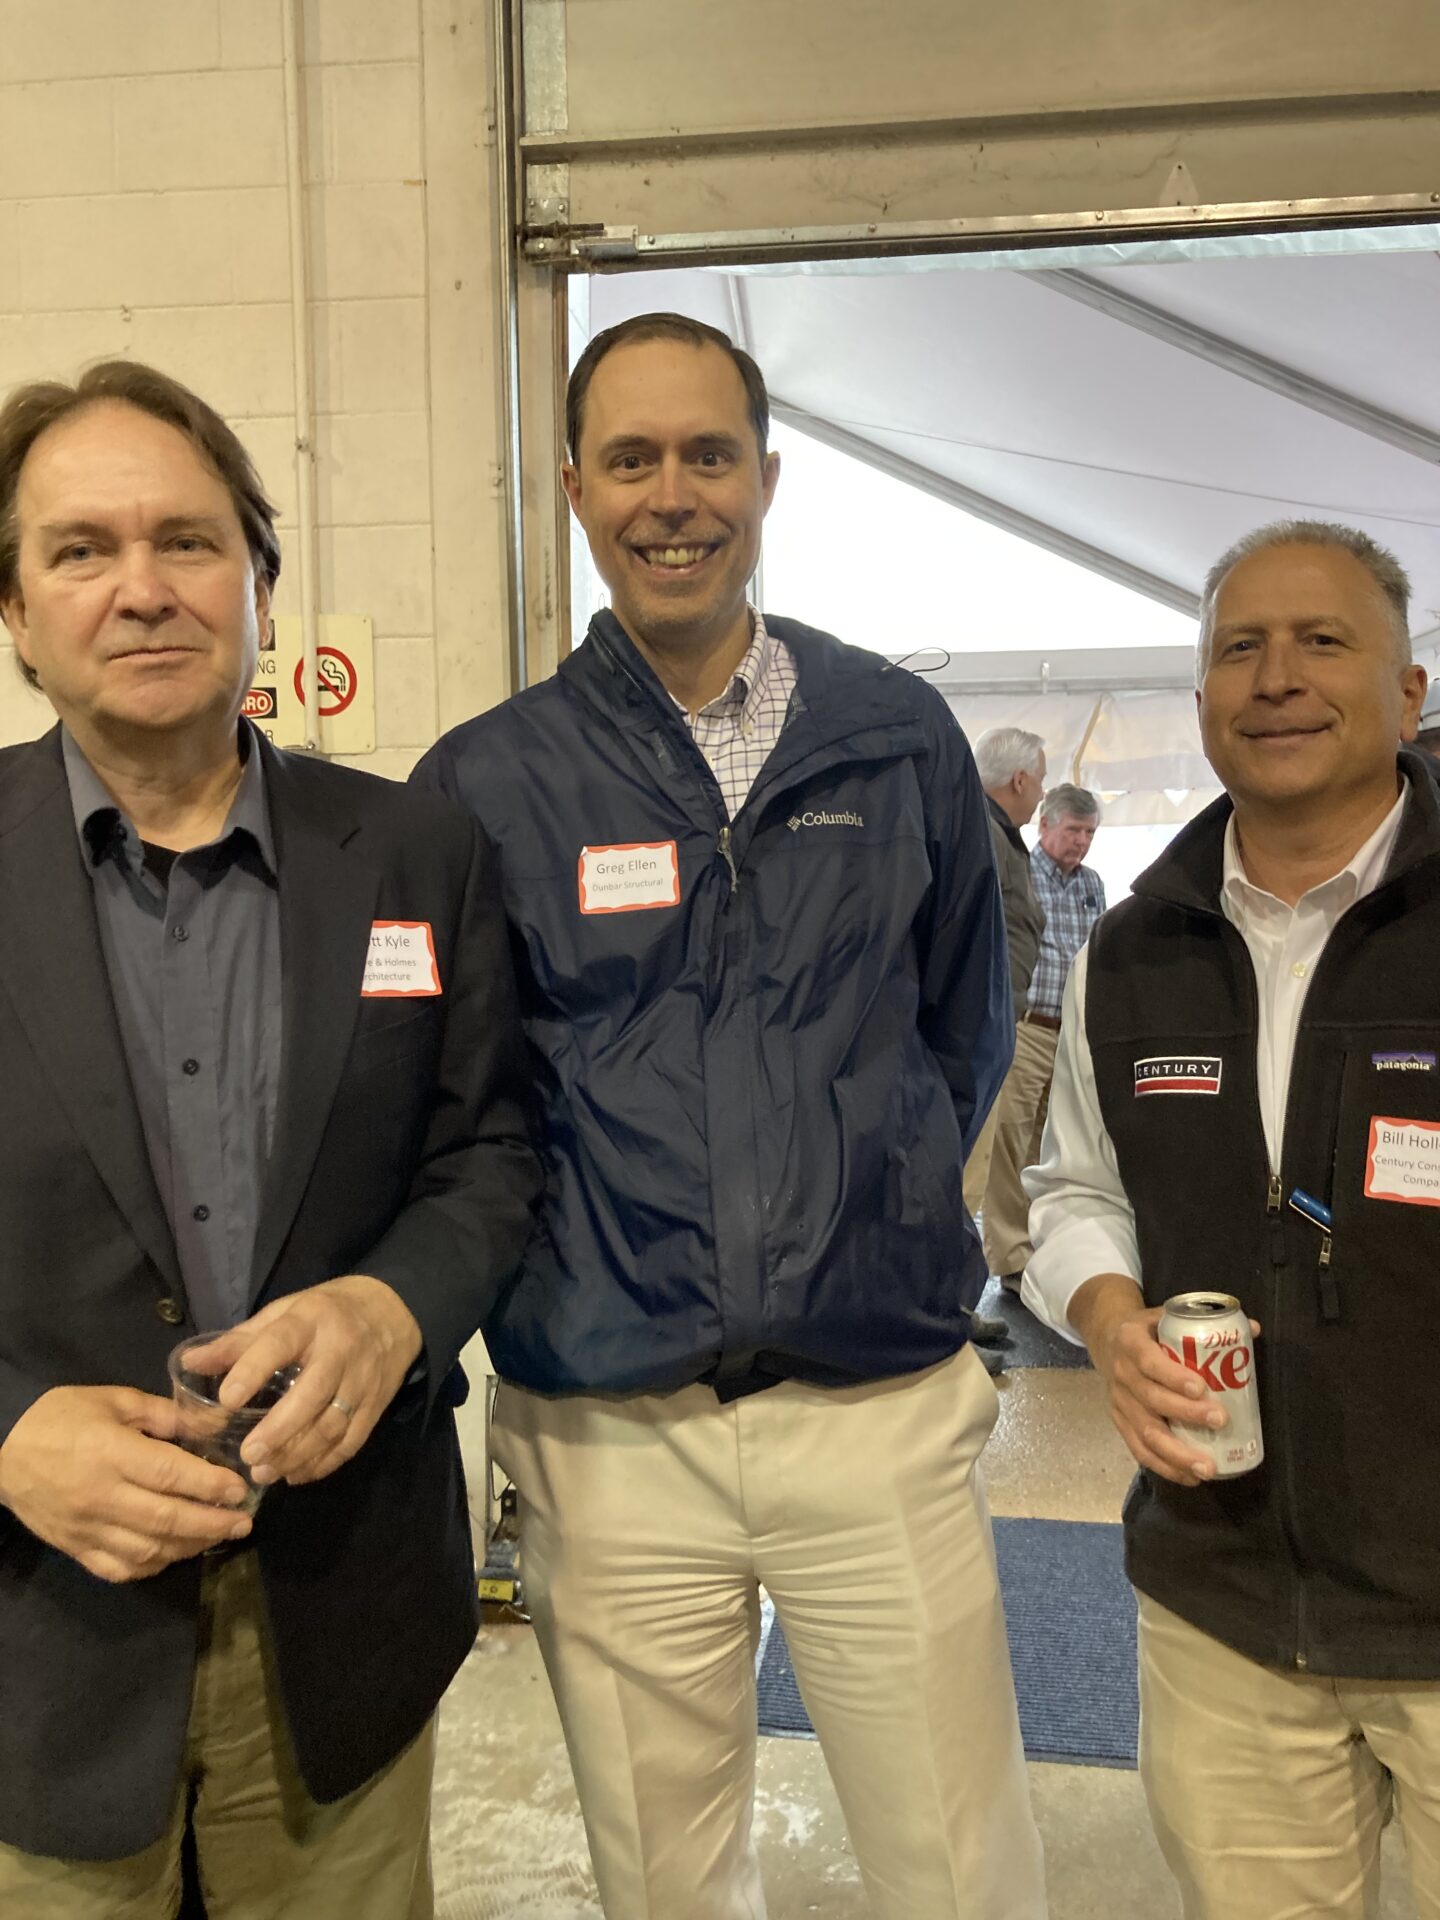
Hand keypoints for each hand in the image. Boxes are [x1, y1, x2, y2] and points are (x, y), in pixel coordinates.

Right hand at [0, 1386, 251, 1581]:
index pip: (171, 1475)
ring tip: (217, 1536)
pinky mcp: (73, 1548)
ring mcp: (86, 1528)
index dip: (211, 1486)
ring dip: (188, 1547)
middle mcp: (101, 1496)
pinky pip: (118, 1569)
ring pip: (147, 1550)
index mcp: (111, 1454)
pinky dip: (151, 1566)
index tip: (240, 1489)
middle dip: (212, 1523)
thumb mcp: (114, 1400)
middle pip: (166, 1519)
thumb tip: (212, 1426)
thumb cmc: (60, 1416)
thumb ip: (164, 1415)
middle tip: (243, 1522)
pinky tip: (172, 1554)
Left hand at [184, 1276, 422, 1489]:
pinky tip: (297, 1475)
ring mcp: (362, 1380)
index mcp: (309, 1321)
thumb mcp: (283, 1313)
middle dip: (279, 1429)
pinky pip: (352, 1440)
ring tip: (265, 1473)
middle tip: (248, 1456)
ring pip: (332, 1424)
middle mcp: (339, 1350)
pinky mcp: (377, 1404)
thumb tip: (189, 1362)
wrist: (393, 1312)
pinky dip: (325, 1463)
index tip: (226, 1401)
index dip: (253, 1370)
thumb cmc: (325, 1313)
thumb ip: (239, 1341)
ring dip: (298, 1454)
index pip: (280, 1343)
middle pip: (312, 1394)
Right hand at [1069, 1275, 1259, 1487]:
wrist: (1108, 1340)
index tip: (1202, 1388)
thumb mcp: (1165, 1316)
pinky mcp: (1120, 1424)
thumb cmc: (1148, 1331)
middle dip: (1187, 1414)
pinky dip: (1165, 1467)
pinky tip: (1190, 1478)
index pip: (1149, 1362)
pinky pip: (1140, 1451)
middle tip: (1221, 1421)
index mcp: (1130, 1342)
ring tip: (1208, 1468)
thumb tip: (1255, 1328)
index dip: (1173, 1377)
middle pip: (1152, 1400)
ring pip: (1146, 1433)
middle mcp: (1121, 1374)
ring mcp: (1119, 1403)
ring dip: (1177, 1453)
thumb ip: (1205, 1322)